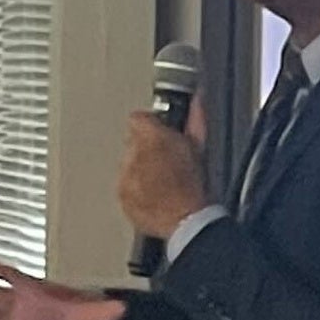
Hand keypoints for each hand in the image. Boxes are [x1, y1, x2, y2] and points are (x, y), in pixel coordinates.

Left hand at [117, 96, 214, 241]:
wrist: (187, 219)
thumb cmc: (195, 185)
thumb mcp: (198, 146)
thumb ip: (194, 119)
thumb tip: (197, 100)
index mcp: (152, 137)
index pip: (138, 118)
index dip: (151, 125)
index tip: (158, 132)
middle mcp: (133, 154)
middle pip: (131, 142)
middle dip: (144, 149)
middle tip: (163, 162)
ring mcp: (125, 176)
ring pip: (127, 164)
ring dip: (139, 169)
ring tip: (160, 182)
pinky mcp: (122, 195)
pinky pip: (124, 185)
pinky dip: (135, 188)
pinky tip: (152, 194)